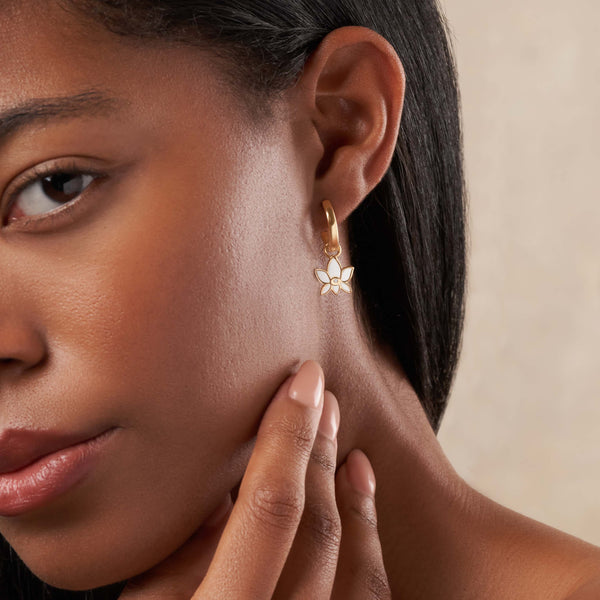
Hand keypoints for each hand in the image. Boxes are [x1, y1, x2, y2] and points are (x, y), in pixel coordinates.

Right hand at [119, 359, 390, 598]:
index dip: (287, 438)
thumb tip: (223, 495)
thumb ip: (173, 564)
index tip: (300, 381)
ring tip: (336, 424)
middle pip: (315, 528)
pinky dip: (368, 530)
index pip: (267, 511)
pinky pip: (371, 591)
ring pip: (353, 558)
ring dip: (345, 482)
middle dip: (316, 449)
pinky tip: (359, 480)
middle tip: (318, 390)